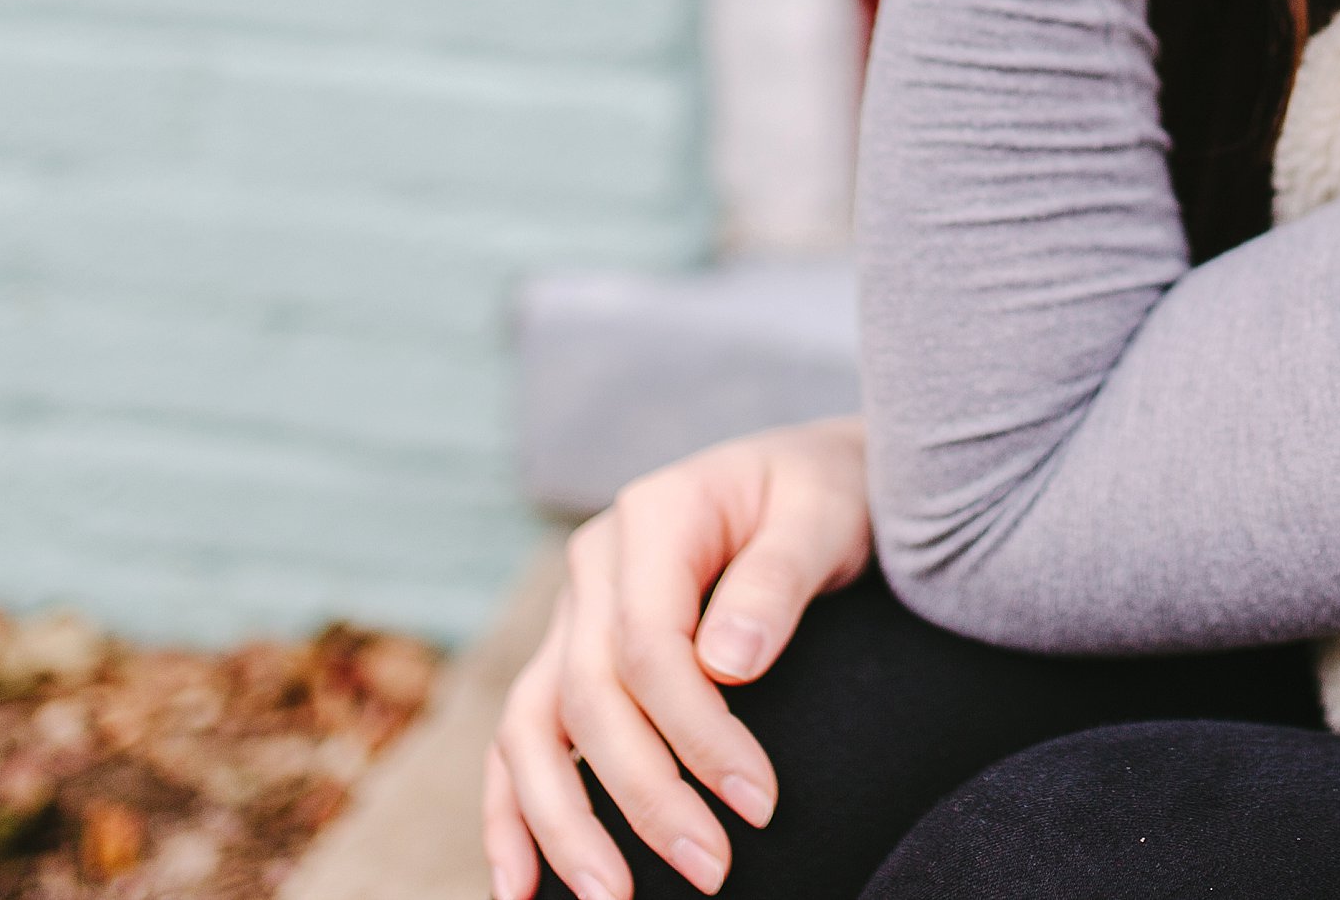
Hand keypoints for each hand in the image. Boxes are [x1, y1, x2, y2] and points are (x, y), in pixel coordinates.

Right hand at [483, 417, 870, 899]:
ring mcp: (574, 613)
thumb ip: (778, 580)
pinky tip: (520, 887)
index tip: (759, 804)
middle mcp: (595, 565)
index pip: (650, 644)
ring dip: (561, 824)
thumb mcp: (823, 516)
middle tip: (711, 871)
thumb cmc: (826, 496)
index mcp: (653, 516)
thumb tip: (729, 661)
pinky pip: (523, 737)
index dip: (698, 733)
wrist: (810, 481)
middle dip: (645, 796)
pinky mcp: (572, 656)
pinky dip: (513, 812)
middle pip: (589, 696)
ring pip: (533, 726)